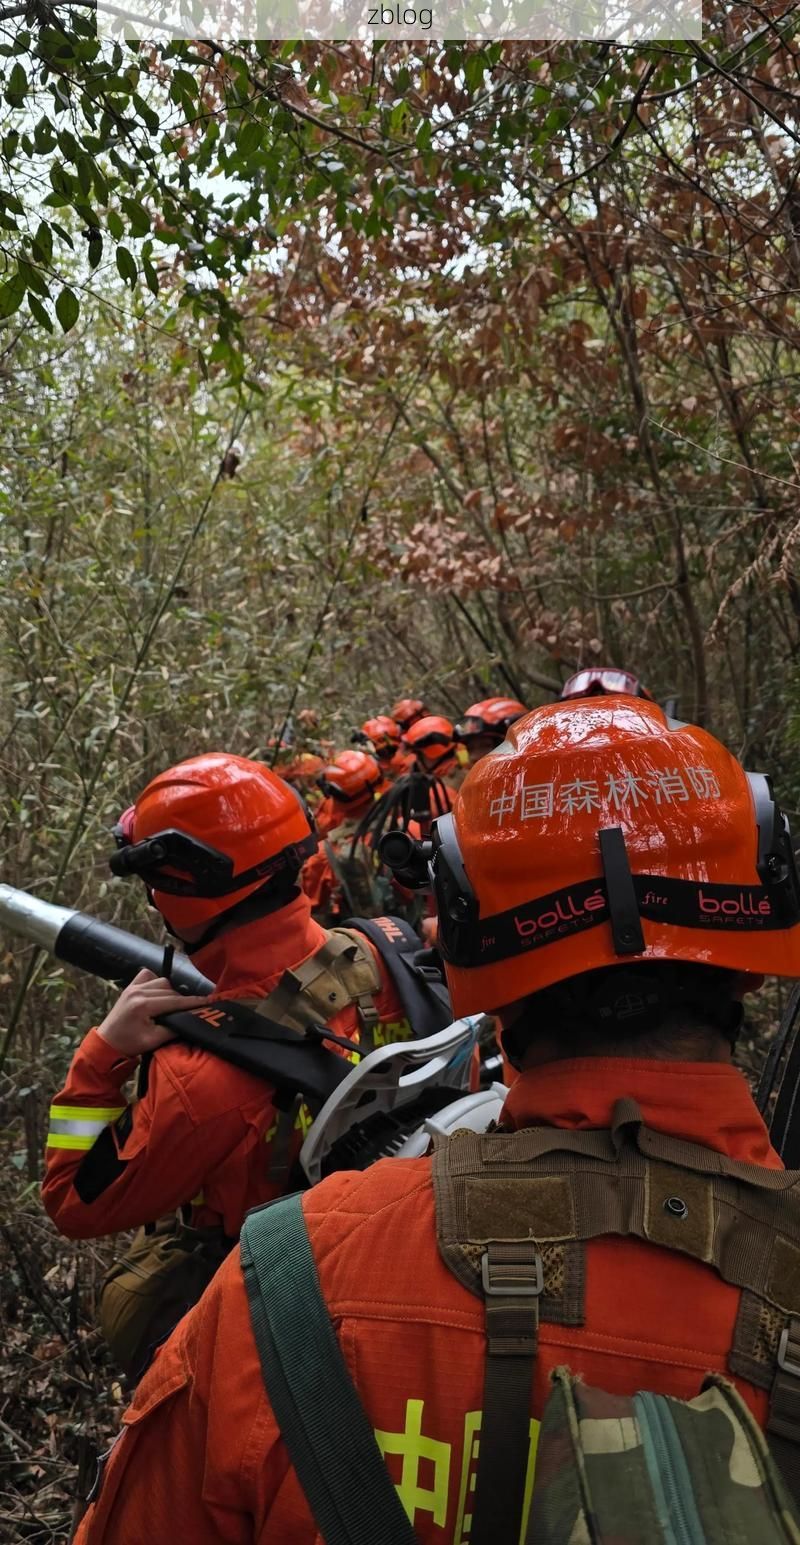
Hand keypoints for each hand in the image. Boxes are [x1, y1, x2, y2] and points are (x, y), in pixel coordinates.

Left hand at [96, 969, 211, 1057]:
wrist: (106, 1044)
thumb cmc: (129, 1045)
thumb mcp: (154, 1041)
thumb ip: (173, 1029)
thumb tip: (191, 1020)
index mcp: (143, 1005)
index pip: (174, 1001)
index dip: (192, 1002)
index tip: (207, 1002)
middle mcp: (138, 991)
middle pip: (170, 990)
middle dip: (181, 999)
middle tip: (190, 1010)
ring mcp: (132, 987)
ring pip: (161, 981)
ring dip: (170, 991)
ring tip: (173, 1005)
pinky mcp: (129, 987)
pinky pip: (147, 976)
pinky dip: (156, 982)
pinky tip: (158, 993)